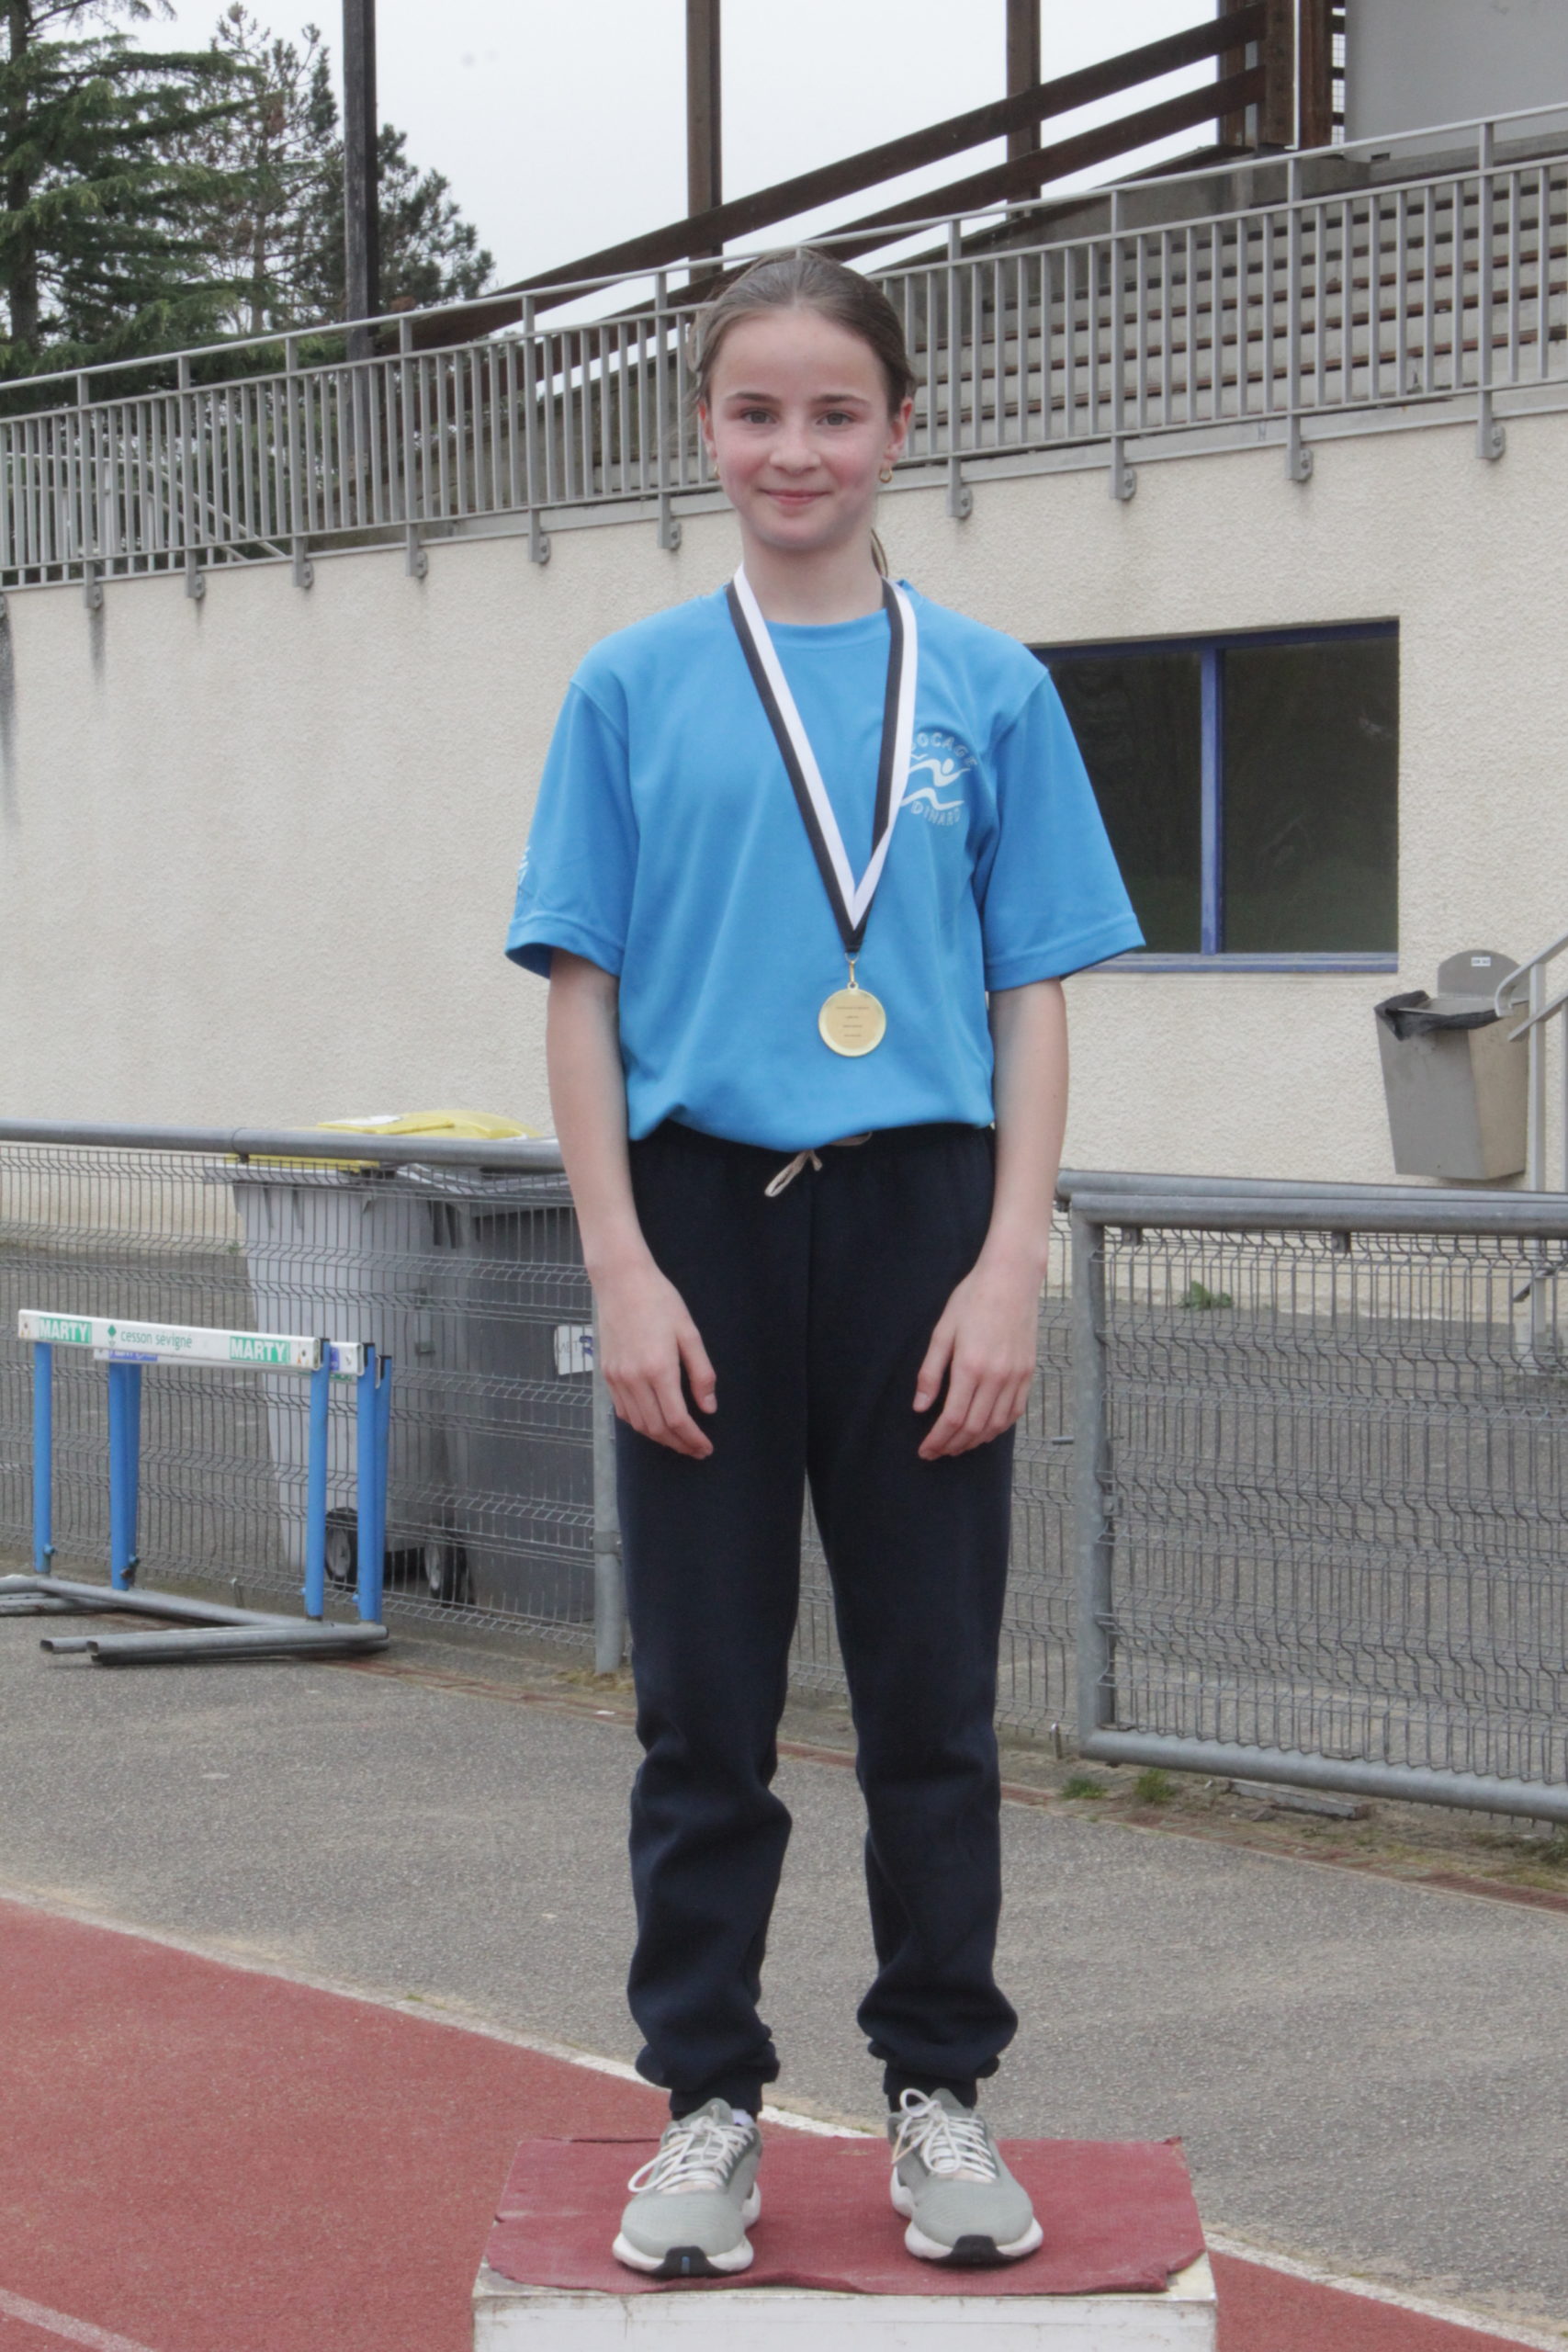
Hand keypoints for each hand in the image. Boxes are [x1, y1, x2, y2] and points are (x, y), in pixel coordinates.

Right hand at [596, 1257, 716, 1458]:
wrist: (621, 1281)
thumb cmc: (660, 1301)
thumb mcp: (689, 1333)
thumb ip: (701, 1373)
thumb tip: (708, 1407)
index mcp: (658, 1369)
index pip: (677, 1419)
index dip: (692, 1439)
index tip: (705, 1448)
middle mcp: (634, 1378)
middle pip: (656, 1428)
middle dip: (678, 1444)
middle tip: (696, 1449)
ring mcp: (617, 1378)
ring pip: (638, 1424)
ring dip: (659, 1438)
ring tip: (678, 1440)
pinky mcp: (606, 1373)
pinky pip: (622, 1411)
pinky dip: (639, 1424)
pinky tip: (653, 1423)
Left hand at [914, 1253, 1039, 1459]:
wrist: (1011, 1279)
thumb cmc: (972, 1299)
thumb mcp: (943, 1331)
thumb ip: (931, 1372)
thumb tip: (920, 1406)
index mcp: (970, 1366)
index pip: (952, 1418)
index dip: (937, 1440)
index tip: (925, 1450)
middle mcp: (996, 1377)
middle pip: (974, 1428)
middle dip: (952, 1446)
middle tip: (937, 1452)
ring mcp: (1016, 1377)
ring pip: (996, 1425)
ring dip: (975, 1442)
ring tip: (957, 1446)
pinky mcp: (1028, 1373)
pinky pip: (1014, 1412)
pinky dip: (999, 1428)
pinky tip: (985, 1430)